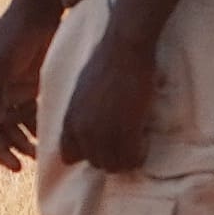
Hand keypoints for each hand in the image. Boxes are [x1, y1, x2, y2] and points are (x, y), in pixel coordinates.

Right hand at [0, 0, 51, 170]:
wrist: (41, 12)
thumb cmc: (14, 34)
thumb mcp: (0, 64)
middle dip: (1, 150)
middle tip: (16, 167)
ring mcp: (9, 92)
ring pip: (10, 128)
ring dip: (19, 144)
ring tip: (33, 155)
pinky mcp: (28, 90)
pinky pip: (27, 118)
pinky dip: (32, 131)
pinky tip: (42, 140)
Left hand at [51, 15, 164, 177]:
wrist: (124, 49)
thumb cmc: (105, 62)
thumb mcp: (82, 91)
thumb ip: (82, 112)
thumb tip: (90, 125)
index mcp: (69, 120)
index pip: (68, 156)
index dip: (87, 154)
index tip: (102, 145)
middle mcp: (83, 130)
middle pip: (95, 163)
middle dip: (111, 157)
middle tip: (126, 143)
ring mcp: (104, 133)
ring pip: (114, 165)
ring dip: (127, 158)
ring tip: (136, 142)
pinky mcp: (126, 131)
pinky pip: (133, 158)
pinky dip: (140, 155)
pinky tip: (144, 141)